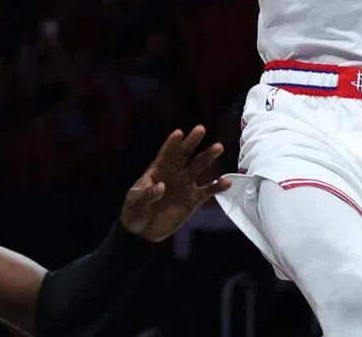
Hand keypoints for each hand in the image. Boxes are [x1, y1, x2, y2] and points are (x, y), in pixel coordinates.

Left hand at [119, 126, 230, 241]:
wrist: (143, 231)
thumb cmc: (135, 210)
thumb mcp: (135, 201)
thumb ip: (147, 194)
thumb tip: (160, 186)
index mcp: (158, 169)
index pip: (166, 153)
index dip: (171, 143)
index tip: (179, 133)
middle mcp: (174, 172)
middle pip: (184, 154)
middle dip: (192, 142)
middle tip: (200, 129)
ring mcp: (185, 184)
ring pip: (198, 167)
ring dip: (208, 156)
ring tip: (218, 147)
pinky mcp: (193, 199)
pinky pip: (208, 191)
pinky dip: (217, 186)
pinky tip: (227, 182)